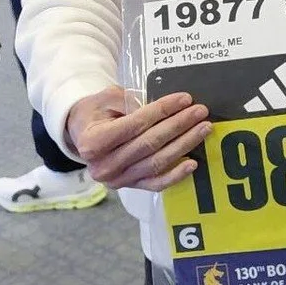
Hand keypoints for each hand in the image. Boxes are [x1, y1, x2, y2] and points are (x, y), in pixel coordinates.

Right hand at [66, 85, 210, 192]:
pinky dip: (175, 175)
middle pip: (149, 143)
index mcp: (93, 141)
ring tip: (203, 128)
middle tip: (200, 111)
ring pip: (157, 163)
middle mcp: (103, 165)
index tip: (185, 99)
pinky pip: (155, 183)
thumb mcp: (106, 98)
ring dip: (184, 145)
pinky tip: (193, 162)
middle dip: (179, 125)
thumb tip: (162, 108)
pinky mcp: (129, 186)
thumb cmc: (96, 113)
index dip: (162, 111)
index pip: (135, 124)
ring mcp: (117, 179)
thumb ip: (129, 101)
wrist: (82, 134)